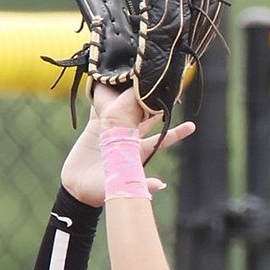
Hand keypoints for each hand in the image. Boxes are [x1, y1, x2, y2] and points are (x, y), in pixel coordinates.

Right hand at [59, 87, 194, 204]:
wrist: (77, 189)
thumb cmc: (99, 192)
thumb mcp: (120, 189)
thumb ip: (140, 185)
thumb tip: (160, 184)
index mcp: (137, 152)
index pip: (161, 140)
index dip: (177, 134)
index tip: (192, 126)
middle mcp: (127, 139)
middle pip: (146, 118)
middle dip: (156, 105)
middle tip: (167, 88)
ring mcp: (111, 132)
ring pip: (125, 109)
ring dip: (132, 96)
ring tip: (139, 77)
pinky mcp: (95, 128)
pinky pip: (100, 108)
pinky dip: (104, 96)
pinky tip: (108, 81)